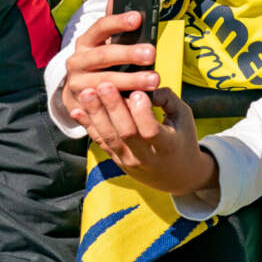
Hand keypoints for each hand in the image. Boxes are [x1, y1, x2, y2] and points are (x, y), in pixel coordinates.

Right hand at [61, 11, 160, 117]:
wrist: (75, 92)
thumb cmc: (97, 62)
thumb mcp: (101, 41)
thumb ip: (112, 22)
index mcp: (85, 42)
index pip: (101, 27)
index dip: (118, 22)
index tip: (138, 18)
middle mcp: (77, 61)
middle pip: (104, 56)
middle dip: (128, 54)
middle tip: (151, 54)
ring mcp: (77, 84)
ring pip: (104, 82)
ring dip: (130, 81)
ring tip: (153, 81)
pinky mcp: (80, 104)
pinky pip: (102, 104)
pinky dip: (121, 104)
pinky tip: (137, 103)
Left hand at [71, 86, 216, 195]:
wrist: (176, 176)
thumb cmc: (182, 139)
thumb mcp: (183, 118)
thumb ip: (168, 99)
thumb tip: (147, 86)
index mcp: (168, 145)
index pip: (151, 131)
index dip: (142, 113)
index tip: (136, 92)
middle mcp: (146, 156)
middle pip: (125, 133)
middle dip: (114, 108)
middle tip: (105, 85)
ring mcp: (128, 160)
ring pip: (108, 137)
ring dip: (96, 114)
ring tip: (86, 92)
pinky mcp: (116, 160)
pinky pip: (100, 142)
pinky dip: (88, 126)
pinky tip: (77, 110)